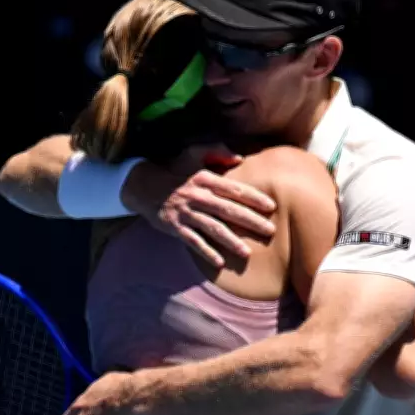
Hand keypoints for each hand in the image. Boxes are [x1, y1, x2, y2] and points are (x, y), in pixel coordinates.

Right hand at [154, 147, 276, 266]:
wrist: (143, 185)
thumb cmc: (174, 170)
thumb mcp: (193, 153)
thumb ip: (216, 151)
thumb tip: (239, 157)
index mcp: (205, 178)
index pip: (234, 189)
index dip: (253, 197)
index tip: (271, 206)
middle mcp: (197, 196)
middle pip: (228, 210)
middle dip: (250, 221)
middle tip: (269, 231)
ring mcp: (186, 213)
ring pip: (212, 228)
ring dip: (230, 241)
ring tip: (247, 252)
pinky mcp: (175, 227)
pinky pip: (193, 242)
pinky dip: (206, 252)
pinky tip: (220, 262)